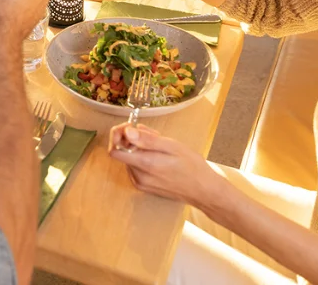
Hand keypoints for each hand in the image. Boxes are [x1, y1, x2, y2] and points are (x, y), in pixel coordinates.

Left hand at [108, 124, 226, 209]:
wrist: (203, 191)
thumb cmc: (192, 167)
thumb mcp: (172, 146)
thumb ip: (147, 140)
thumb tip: (127, 131)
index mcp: (144, 165)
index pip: (114, 150)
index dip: (118, 135)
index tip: (128, 126)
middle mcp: (138, 176)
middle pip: (122, 152)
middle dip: (132, 139)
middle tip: (151, 133)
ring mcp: (140, 183)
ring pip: (129, 159)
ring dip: (139, 148)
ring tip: (159, 145)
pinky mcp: (144, 186)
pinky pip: (136, 167)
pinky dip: (143, 158)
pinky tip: (159, 156)